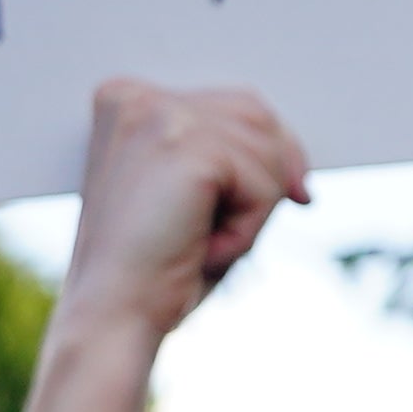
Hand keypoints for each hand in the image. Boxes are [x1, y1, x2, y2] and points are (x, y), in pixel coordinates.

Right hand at [65, 77, 309, 350]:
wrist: (112, 317)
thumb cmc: (153, 271)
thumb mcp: (199, 202)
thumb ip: (237, 164)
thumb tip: (300, 174)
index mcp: (127, 100)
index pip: (237, 105)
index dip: (271, 156)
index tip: (289, 196)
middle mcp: (135, 95)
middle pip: (258, 117)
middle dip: (266, 182)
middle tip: (222, 236)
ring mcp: (156, 114)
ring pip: (267, 149)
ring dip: (253, 212)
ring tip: (199, 243)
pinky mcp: (183, 145)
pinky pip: (263, 184)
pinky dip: (248, 230)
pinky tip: (202, 250)